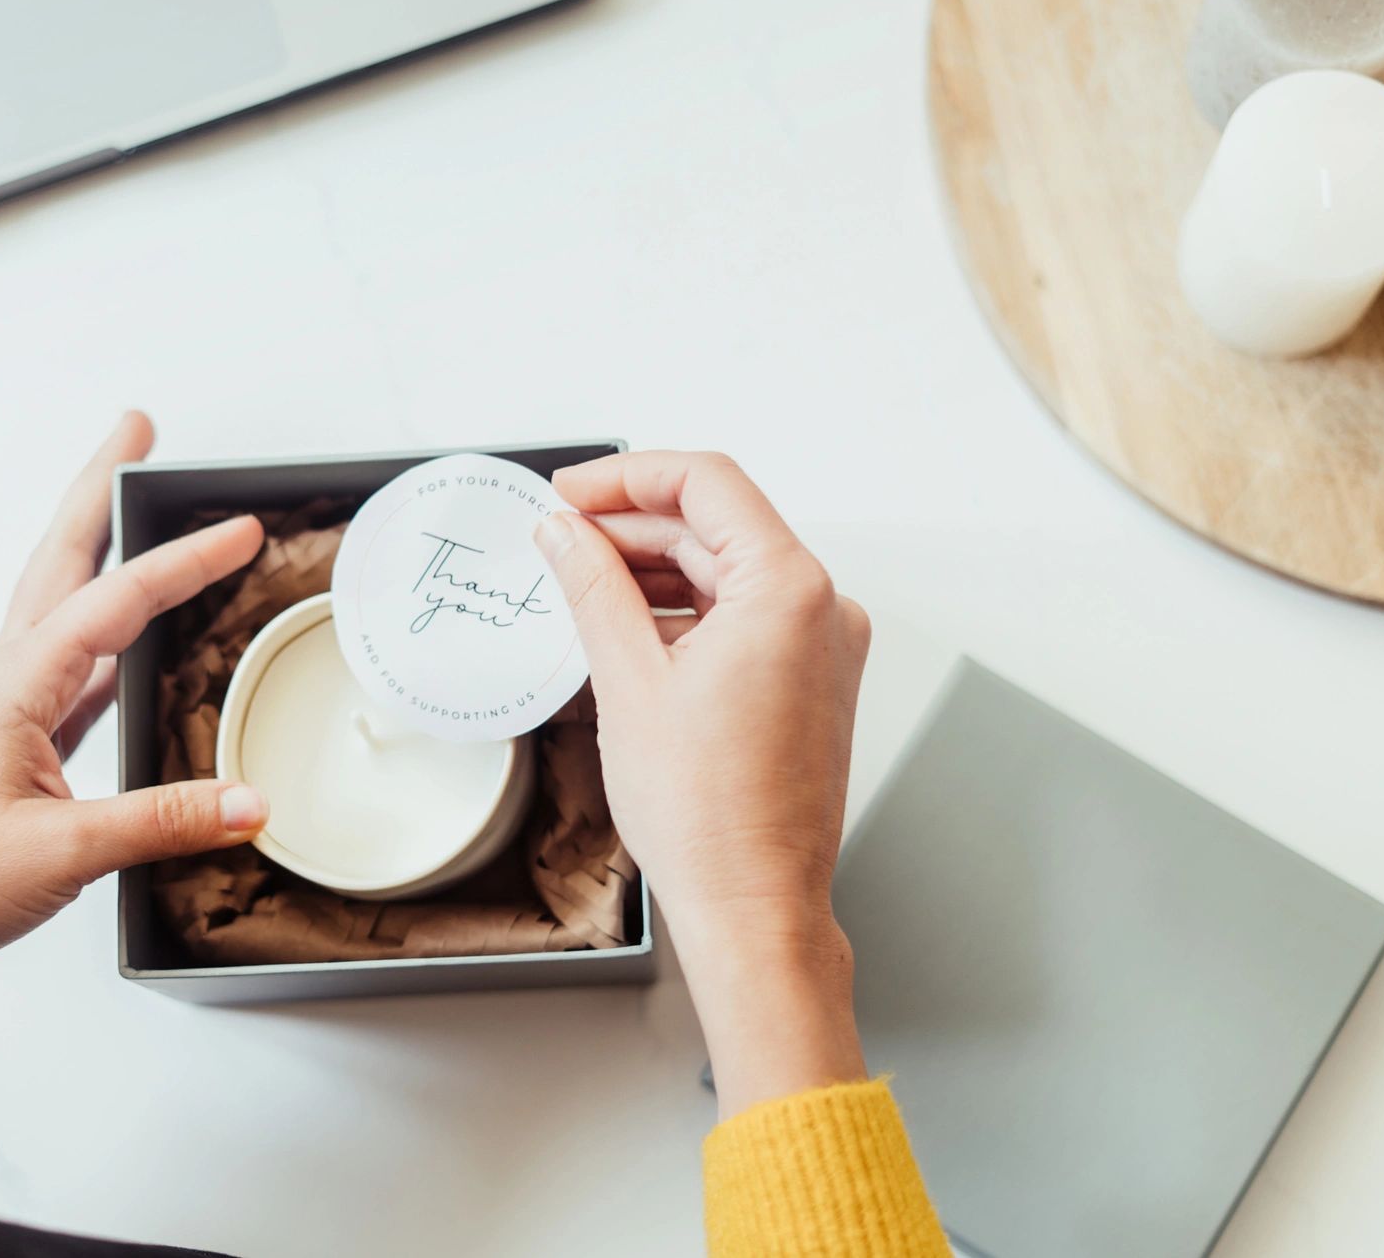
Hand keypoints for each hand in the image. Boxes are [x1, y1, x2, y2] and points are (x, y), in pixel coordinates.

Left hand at [0, 413, 269, 1100]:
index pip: (117, 603)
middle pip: (64, 561)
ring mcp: (5, 715)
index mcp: (15, 687)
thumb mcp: (63, 852)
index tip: (241, 530)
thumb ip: (165, 823)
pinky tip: (132, 655)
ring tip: (137, 515)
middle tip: (137, 432)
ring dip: (101, 553)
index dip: (184, 563)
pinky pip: (73, 675)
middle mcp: (6, 684)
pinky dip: (108, 644)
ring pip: (64, 609)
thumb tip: (251, 801)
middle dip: (102, 490)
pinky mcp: (10, 754)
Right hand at [534, 451, 870, 1114]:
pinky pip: (744, 618)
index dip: (627, 476)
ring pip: (728, 572)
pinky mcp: (810, 681)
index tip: (569, 493)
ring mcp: (824, 647)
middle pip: (718, 526)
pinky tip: (627, 630)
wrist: (753, 907)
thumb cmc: (709, 817)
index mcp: (791, 591)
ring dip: (654, 572)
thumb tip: (562, 533)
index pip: (707, 483)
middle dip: (632, 527)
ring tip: (580, 588)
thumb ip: (592, 587)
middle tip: (559, 540)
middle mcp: (824, 609)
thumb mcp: (628, 680)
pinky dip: (685, 613)